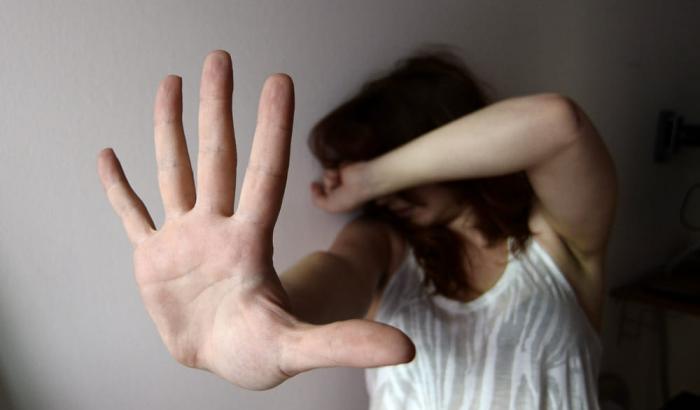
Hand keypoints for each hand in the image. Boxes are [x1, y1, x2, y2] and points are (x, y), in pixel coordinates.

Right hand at [97, 51, 413, 389]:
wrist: (226, 360)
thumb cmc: (262, 352)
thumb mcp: (301, 349)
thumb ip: (346, 342)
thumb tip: (406, 348)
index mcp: (249, 243)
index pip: (264, 174)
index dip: (272, 129)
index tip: (280, 82)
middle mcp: (217, 229)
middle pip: (216, 157)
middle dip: (218, 107)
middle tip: (221, 58)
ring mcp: (183, 240)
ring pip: (174, 172)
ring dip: (169, 128)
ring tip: (171, 82)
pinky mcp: (152, 259)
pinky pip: (132, 215)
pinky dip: (118, 190)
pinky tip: (108, 157)